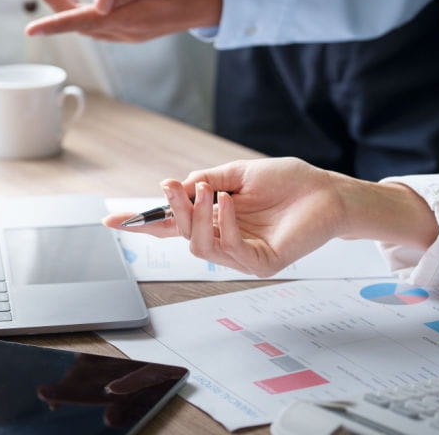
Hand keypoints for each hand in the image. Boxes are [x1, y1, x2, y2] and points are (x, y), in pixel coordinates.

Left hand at [24, 0, 222, 42]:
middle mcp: (124, 30)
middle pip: (78, 22)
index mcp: (130, 19)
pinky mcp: (130, 26)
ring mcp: (127, 31)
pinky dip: (79, 7)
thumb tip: (98, 2)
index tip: (31, 29)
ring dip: (64, 3)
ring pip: (85, 23)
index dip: (55, 24)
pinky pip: (96, 22)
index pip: (83, 23)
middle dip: (54, 1)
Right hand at [103, 159, 438, 277]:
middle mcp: (224, 239)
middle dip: (172, 211)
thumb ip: (207, 180)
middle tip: (171, 188)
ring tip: (208, 191)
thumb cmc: (288, 182)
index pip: (172, 225)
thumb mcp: (238, 173)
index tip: (111, 220)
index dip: (142, 223)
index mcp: (215, 219)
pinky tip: (228, 205)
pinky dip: (224, 226)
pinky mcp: (261, 264)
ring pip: (200, 246)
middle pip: (181, 235)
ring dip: (197, 217)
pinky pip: (230, 251)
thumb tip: (178, 187)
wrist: (327, 191)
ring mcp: (241, 255)